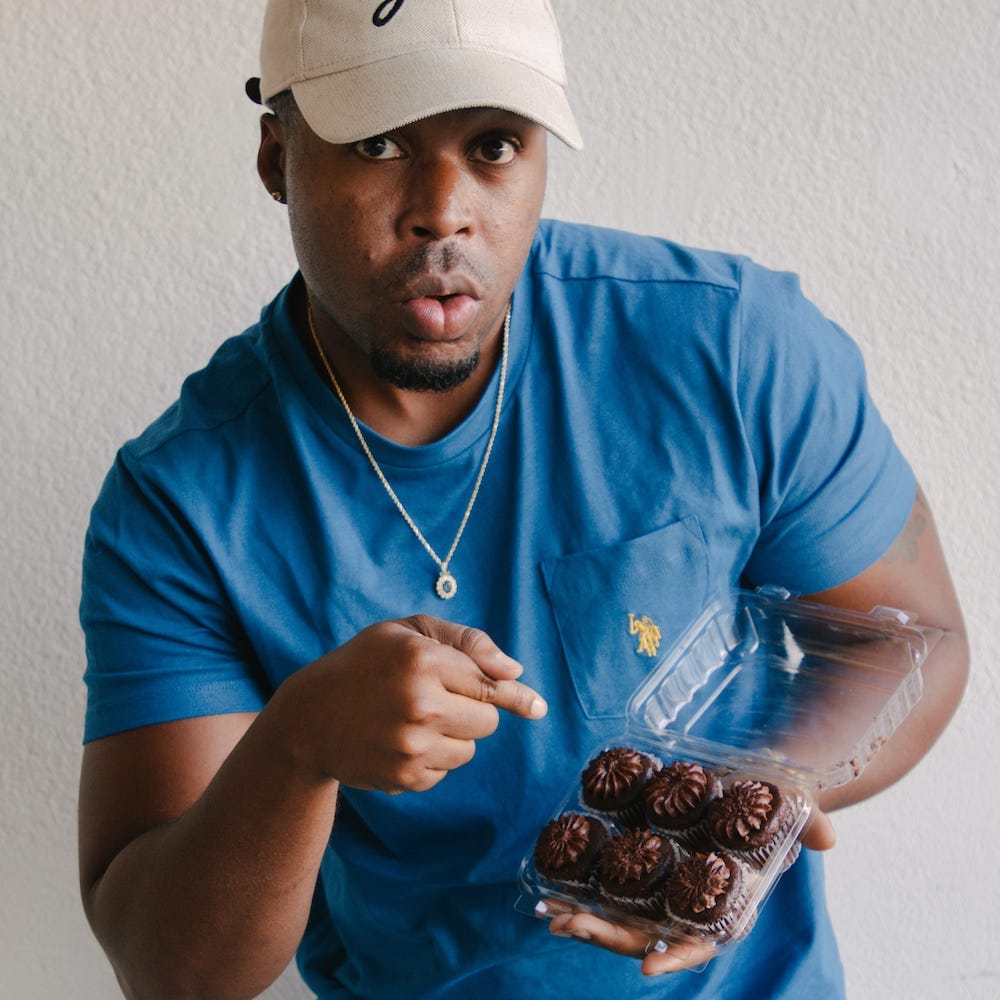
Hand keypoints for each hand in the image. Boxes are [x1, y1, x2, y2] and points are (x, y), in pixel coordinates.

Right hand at [279, 615, 546, 792]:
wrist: (308, 718)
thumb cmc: (365, 664)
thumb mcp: (407, 633)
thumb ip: (465, 643)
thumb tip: (514, 672)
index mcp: (421, 659)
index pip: (488, 683)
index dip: (516, 695)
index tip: (539, 707)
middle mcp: (419, 703)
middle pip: (487, 720)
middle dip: (473, 710)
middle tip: (439, 698)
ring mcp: (411, 745)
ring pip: (469, 749)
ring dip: (453, 736)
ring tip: (411, 719)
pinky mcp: (404, 777)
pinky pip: (445, 771)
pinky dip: (432, 759)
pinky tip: (398, 742)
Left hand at [537, 808, 836, 974]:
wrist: (749, 780)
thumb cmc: (774, 801)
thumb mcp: (795, 808)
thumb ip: (811, 824)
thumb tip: (827, 837)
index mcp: (727, 906)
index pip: (702, 943)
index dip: (675, 956)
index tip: (647, 964)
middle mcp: (690, 906)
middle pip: (645, 934)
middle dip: (607, 935)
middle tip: (568, 925)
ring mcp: (664, 889)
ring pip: (620, 918)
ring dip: (584, 919)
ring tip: (549, 913)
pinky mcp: (644, 865)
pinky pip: (610, 887)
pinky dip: (582, 892)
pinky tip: (550, 891)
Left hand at [540, 901, 715, 975]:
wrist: (723, 897)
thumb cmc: (712, 926)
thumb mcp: (699, 945)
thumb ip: (673, 959)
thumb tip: (646, 970)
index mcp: (644, 941)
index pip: (611, 938)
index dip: (589, 929)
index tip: (568, 922)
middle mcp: (632, 928)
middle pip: (596, 927)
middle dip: (572, 922)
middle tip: (548, 915)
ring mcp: (629, 910)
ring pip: (595, 911)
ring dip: (569, 909)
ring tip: (544, 906)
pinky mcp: (631, 890)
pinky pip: (603, 891)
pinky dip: (582, 890)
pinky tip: (563, 881)